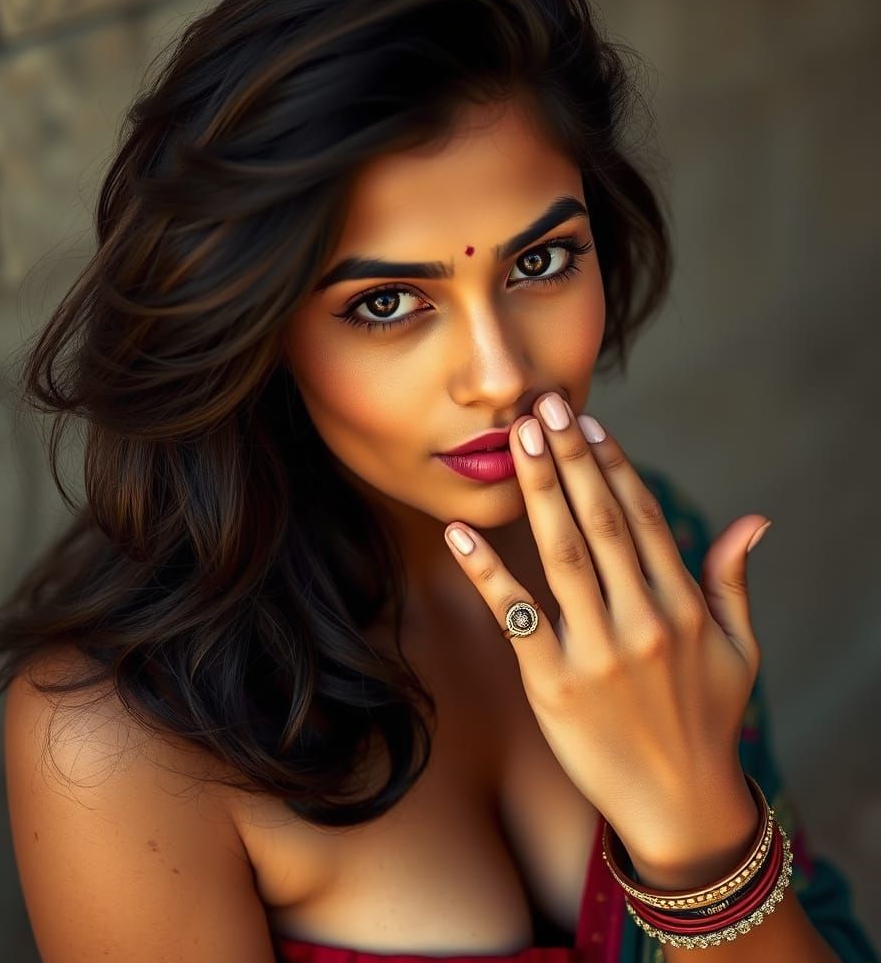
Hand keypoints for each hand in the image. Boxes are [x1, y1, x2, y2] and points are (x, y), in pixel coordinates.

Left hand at [443, 392, 768, 869]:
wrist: (682, 808)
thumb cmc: (710, 722)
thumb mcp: (741, 651)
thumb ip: (736, 581)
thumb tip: (754, 520)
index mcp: (685, 606)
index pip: (645, 519)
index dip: (613, 467)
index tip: (588, 425)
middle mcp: (644, 620)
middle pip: (601, 522)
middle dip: (571, 459)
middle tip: (543, 407)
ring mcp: (598, 652)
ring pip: (563, 554)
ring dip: (539, 491)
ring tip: (517, 441)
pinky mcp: (554, 684)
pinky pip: (514, 617)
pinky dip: (485, 573)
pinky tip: (459, 532)